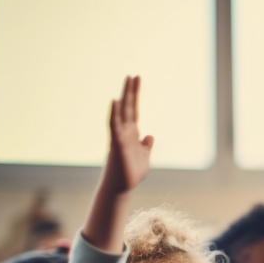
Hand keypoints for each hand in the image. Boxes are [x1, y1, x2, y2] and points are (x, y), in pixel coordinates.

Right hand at [106, 75, 153, 192]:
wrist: (122, 187)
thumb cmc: (131, 173)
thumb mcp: (144, 157)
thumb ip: (146, 145)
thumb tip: (150, 136)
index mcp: (132, 133)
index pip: (134, 110)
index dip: (135, 95)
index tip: (137, 80)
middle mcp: (125, 131)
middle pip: (128, 107)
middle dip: (131, 91)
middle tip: (133, 74)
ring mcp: (120, 136)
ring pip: (121, 111)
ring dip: (124, 96)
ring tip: (127, 80)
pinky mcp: (116, 143)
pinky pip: (113, 125)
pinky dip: (113, 113)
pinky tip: (114, 100)